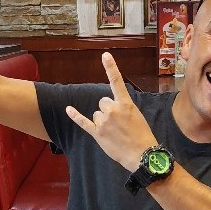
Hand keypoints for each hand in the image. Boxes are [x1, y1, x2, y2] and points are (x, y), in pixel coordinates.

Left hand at [66, 52, 157, 171]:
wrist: (141, 154)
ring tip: (114, 132)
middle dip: (108, 111)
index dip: (111, 67)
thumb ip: (124, 108)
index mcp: (125, 104)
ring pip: (96, 114)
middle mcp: (113, 110)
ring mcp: (104, 121)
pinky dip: (75, 115)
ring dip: (102, 121)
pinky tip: (68, 109)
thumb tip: (112, 107)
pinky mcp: (97, 133)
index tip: (105, 55)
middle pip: (103, 102)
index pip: (117, 82)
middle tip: (118, 124)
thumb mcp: (137, 116)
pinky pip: (83, 121)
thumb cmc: (142, 136)